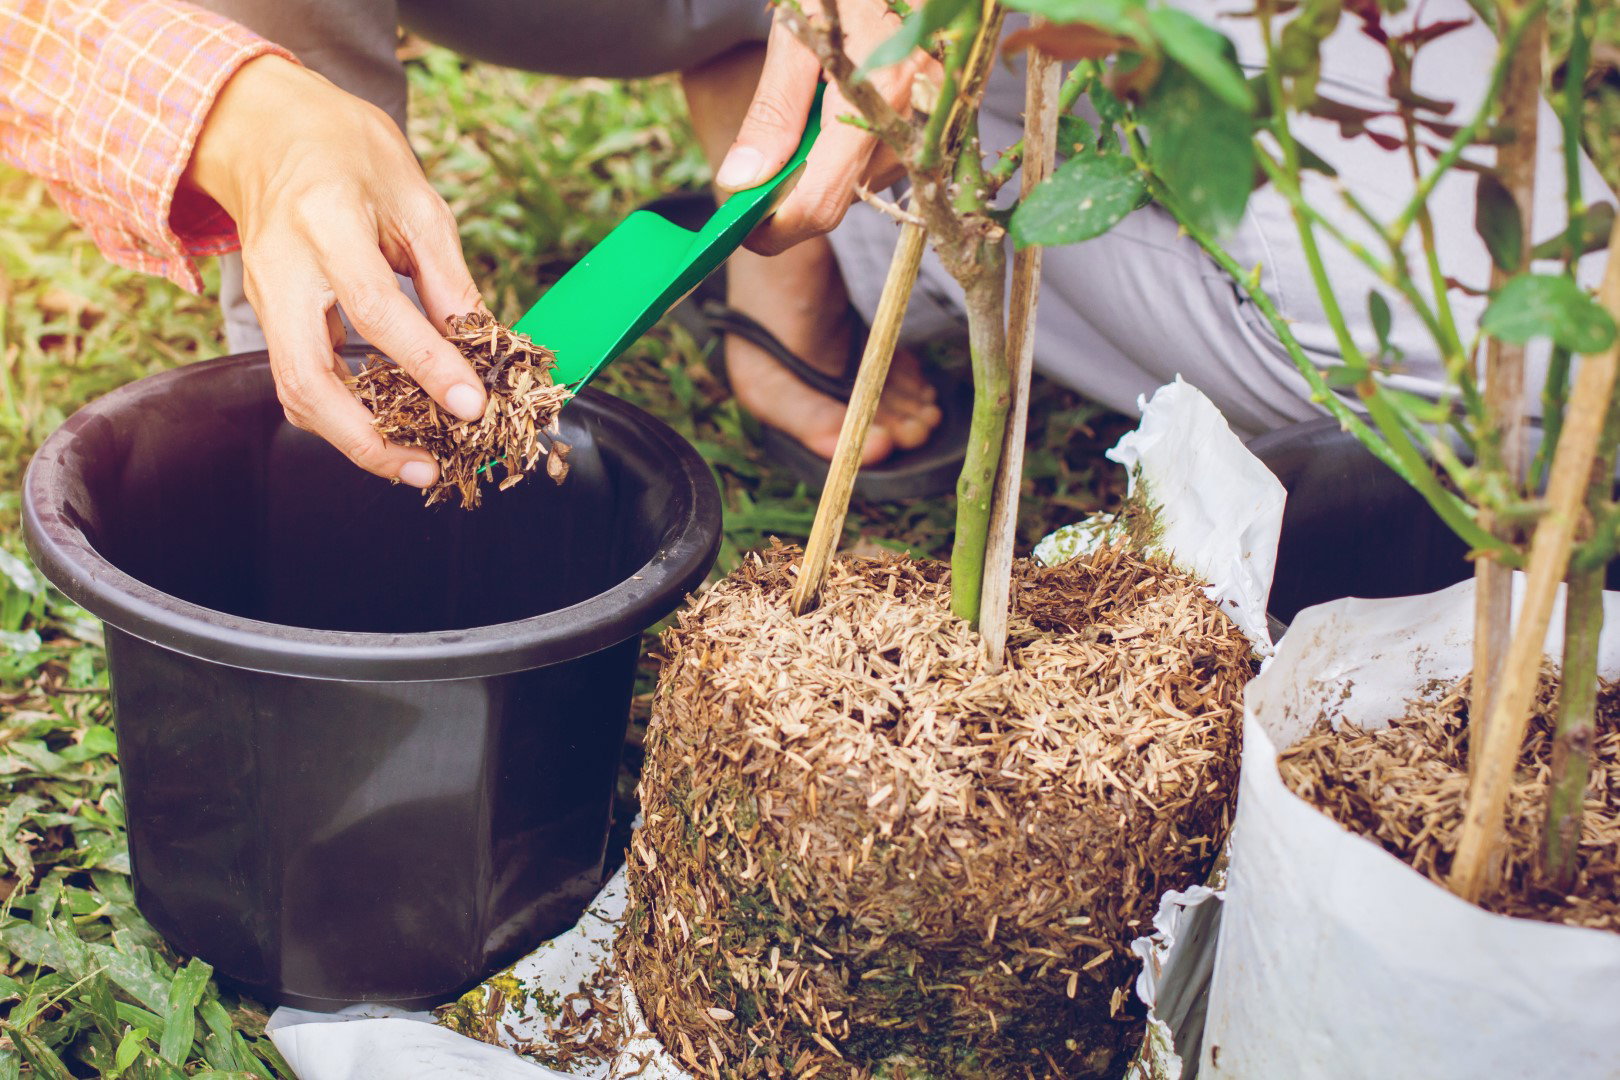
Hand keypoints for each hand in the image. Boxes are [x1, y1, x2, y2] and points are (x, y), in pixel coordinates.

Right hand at [183, 55, 485, 488]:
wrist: (268, 133)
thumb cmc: (348, 155)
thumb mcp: (415, 198)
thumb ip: (447, 277)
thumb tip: (482, 344)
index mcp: (325, 222)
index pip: (376, 310)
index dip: (426, 364)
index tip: (470, 403)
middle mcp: (283, 270)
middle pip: (308, 377)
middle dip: (365, 438)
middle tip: (424, 468)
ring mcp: (267, 299)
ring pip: (296, 392)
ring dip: (352, 438)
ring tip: (413, 463)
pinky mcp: (268, 319)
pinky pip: (299, 380)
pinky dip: (341, 416)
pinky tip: (387, 431)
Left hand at [714, 1, 932, 254]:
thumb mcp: (795, 35)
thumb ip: (773, 112)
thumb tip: (742, 181)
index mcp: (880, 91)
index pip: (821, 200)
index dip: (775, 230)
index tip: (742, 231)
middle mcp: (915, 115)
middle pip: (840, 200)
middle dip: (793, 198)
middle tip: (758, 170)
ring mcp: (935, 119)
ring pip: (863, 185)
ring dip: (822, 172)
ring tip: (808, 115)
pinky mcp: (940, 118)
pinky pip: (885, 162)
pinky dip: (850, 153)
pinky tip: (838, 112)